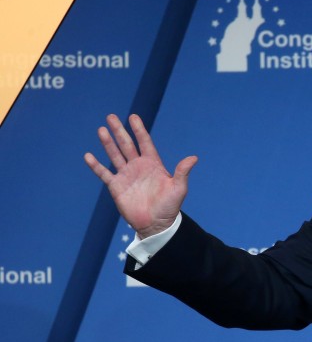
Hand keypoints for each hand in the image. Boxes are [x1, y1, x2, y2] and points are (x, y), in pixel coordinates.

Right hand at [84, 114, 197, 237]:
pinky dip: (96, 166)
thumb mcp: (178, 189)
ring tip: (101, 130)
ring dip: (108, 143)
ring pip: (115, 155)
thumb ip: (182, 172)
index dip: (139, 130)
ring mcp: (126, 175)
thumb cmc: (169, 207)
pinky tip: (88, 156)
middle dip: (119, 131)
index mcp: (153, 164)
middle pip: (127, 145)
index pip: (145, 143)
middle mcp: (138, 167)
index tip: (133, 117)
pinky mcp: (116, 186)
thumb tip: (193, 158)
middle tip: (111, 116)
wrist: (156, 224)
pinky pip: (104, 174)